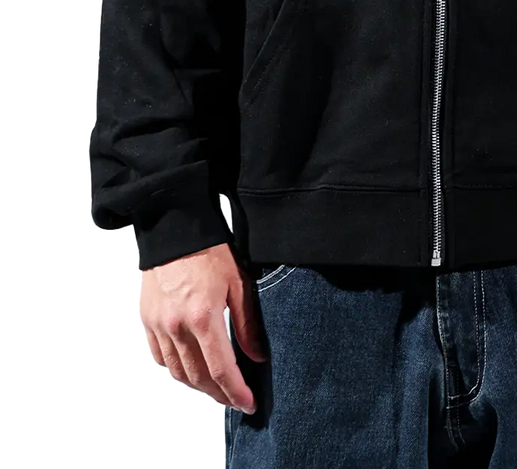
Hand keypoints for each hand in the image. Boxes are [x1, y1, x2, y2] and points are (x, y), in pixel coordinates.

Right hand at [136, 242, 267, 413]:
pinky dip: (173, 369)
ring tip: (214, 390)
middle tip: (234, 401)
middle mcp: (177, 327)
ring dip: (196, 387)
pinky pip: (157, 357)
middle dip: (218, 395)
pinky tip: (187, 370)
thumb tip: (257, 357)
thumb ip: (247, 323)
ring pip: (176, 372)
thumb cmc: (210, 252)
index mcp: (204, 317)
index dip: (236, 392)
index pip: (221, 370)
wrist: (174, 227)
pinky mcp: (145, 319)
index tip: (249, 404)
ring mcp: (158, 325)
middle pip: (197, 378)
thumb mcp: (239, 282)